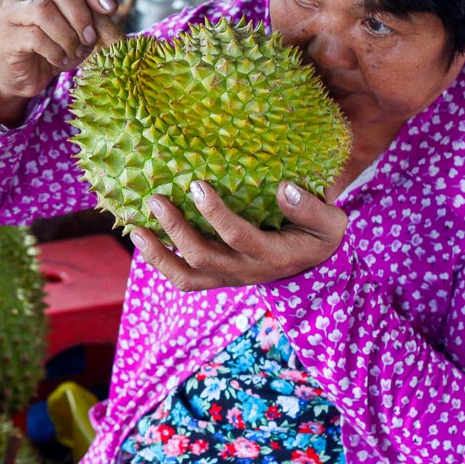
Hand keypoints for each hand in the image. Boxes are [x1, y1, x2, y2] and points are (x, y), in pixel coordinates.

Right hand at [0, 0, 122, 126]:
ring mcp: (9, 9)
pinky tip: (60, 60)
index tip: (111, 9)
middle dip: (80, 12)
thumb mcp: (82, 26)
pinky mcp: (6, 35)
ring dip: (68, 35)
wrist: (29, 74)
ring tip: (75, 51)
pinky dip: (56, 51)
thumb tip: (111, 6)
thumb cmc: (57, 43)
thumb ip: (96, 14)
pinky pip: (35, 36)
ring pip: (44, 9)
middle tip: (91, 37)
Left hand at [129, 180, 347, 290]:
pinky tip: (141, 237)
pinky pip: (182, 278)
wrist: (312, 263)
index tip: (197, 185)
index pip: (238, 236)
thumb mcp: (330, 222)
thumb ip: (311, 208)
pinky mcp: (214, 278)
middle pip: (203, 257)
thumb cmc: (318, 234)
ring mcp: (226, 277)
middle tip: (155, 199)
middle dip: (176, 229)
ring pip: (185, 276)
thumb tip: (284, 189)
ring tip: (134, 227)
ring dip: (157, 253)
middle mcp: (244, 271)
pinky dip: (158, 261)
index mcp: (272, 255)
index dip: (215, 213)